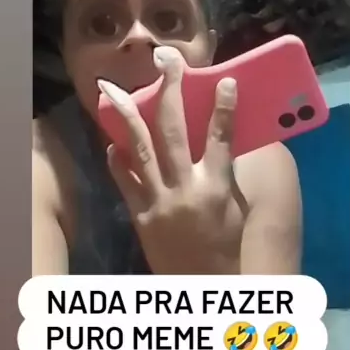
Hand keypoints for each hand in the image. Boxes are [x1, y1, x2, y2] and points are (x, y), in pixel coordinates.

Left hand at [98, 47, 247, 274]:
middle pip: (174, 132)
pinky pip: (125, 181)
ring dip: (126, 114)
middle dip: (169, 91)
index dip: (223, 107)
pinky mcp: (139, 215)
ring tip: (111, 89)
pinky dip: (118, 159)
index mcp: (217, 188)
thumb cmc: (227, 246)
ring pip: (139, 149)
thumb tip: (221, 139)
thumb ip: (226, 173)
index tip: (223, 80)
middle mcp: (185, 190)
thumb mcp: (237, 208)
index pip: (221, 139)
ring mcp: (157, 202)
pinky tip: (113, 142)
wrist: (203, 288)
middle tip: (165, 61)